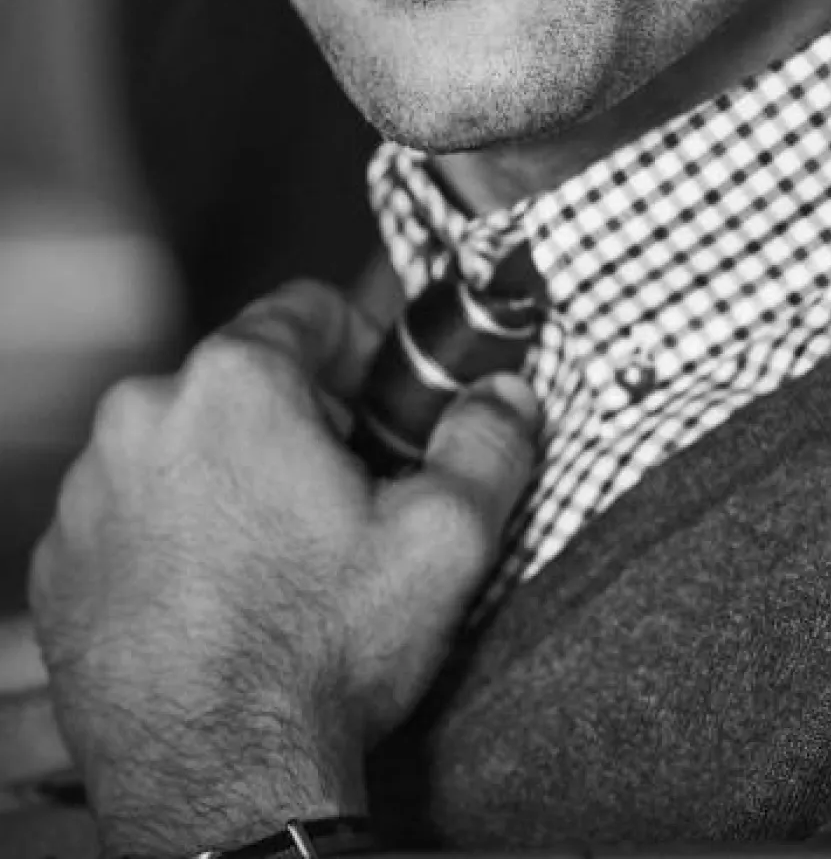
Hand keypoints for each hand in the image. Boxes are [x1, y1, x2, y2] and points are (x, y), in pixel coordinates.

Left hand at [27, 280, 539, 857]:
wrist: (219, 785)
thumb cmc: (325, 652)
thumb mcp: (444, 538)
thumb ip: (488, 442)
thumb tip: (508, 393)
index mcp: (235, 383)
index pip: (305, 310)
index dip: (360, 349)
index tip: (381, 406)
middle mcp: (142, 416)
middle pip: (239, 381)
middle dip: (295, 421)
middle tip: (341, 497)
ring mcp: (88, 493)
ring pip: (179, 446)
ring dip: (227, 476)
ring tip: (276, 558)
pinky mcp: (58, 565)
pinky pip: (127, 515)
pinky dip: (169, 535)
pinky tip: (217, 596)